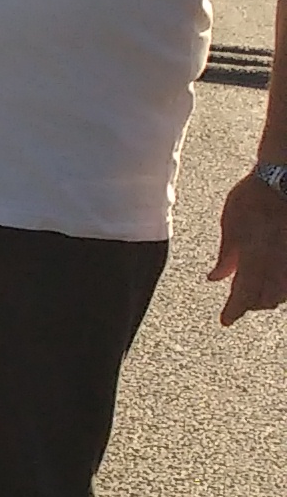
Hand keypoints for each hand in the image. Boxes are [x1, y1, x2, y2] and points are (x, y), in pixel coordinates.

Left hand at [207, 166, 286, 323]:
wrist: (283, 176)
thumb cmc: (253, 196)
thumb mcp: (230, 224)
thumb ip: (226, 256)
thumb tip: (215, 278)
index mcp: (254, 258)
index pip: (243, 296)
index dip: (234, 311)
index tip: (226, 320)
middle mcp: (276, 263)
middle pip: (266, 300)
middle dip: (251, 304)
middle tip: (239, 302)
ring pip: (283, 293)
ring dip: (270, 297)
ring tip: (257, 291)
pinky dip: (282, 285)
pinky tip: (276, 279)